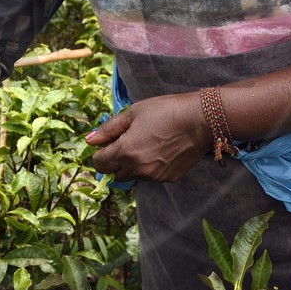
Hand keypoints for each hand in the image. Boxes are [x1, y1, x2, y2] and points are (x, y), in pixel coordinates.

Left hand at [86, 92, 209, 182]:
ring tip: (145, 144)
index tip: (108, 143)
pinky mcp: (168, 178)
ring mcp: (154, 176)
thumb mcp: (132, 113)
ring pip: (132, 176)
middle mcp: (137, 169)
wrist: (200, 120)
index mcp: (125, 152)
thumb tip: (90, 140)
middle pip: (114, 174)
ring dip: (131, 165)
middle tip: (126, 142)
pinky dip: (148, 167)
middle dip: (114, 161)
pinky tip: (159, 151)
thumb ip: (108, 129)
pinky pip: (150, 177)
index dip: (100, 153)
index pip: (99, 163)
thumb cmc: (165, 111)